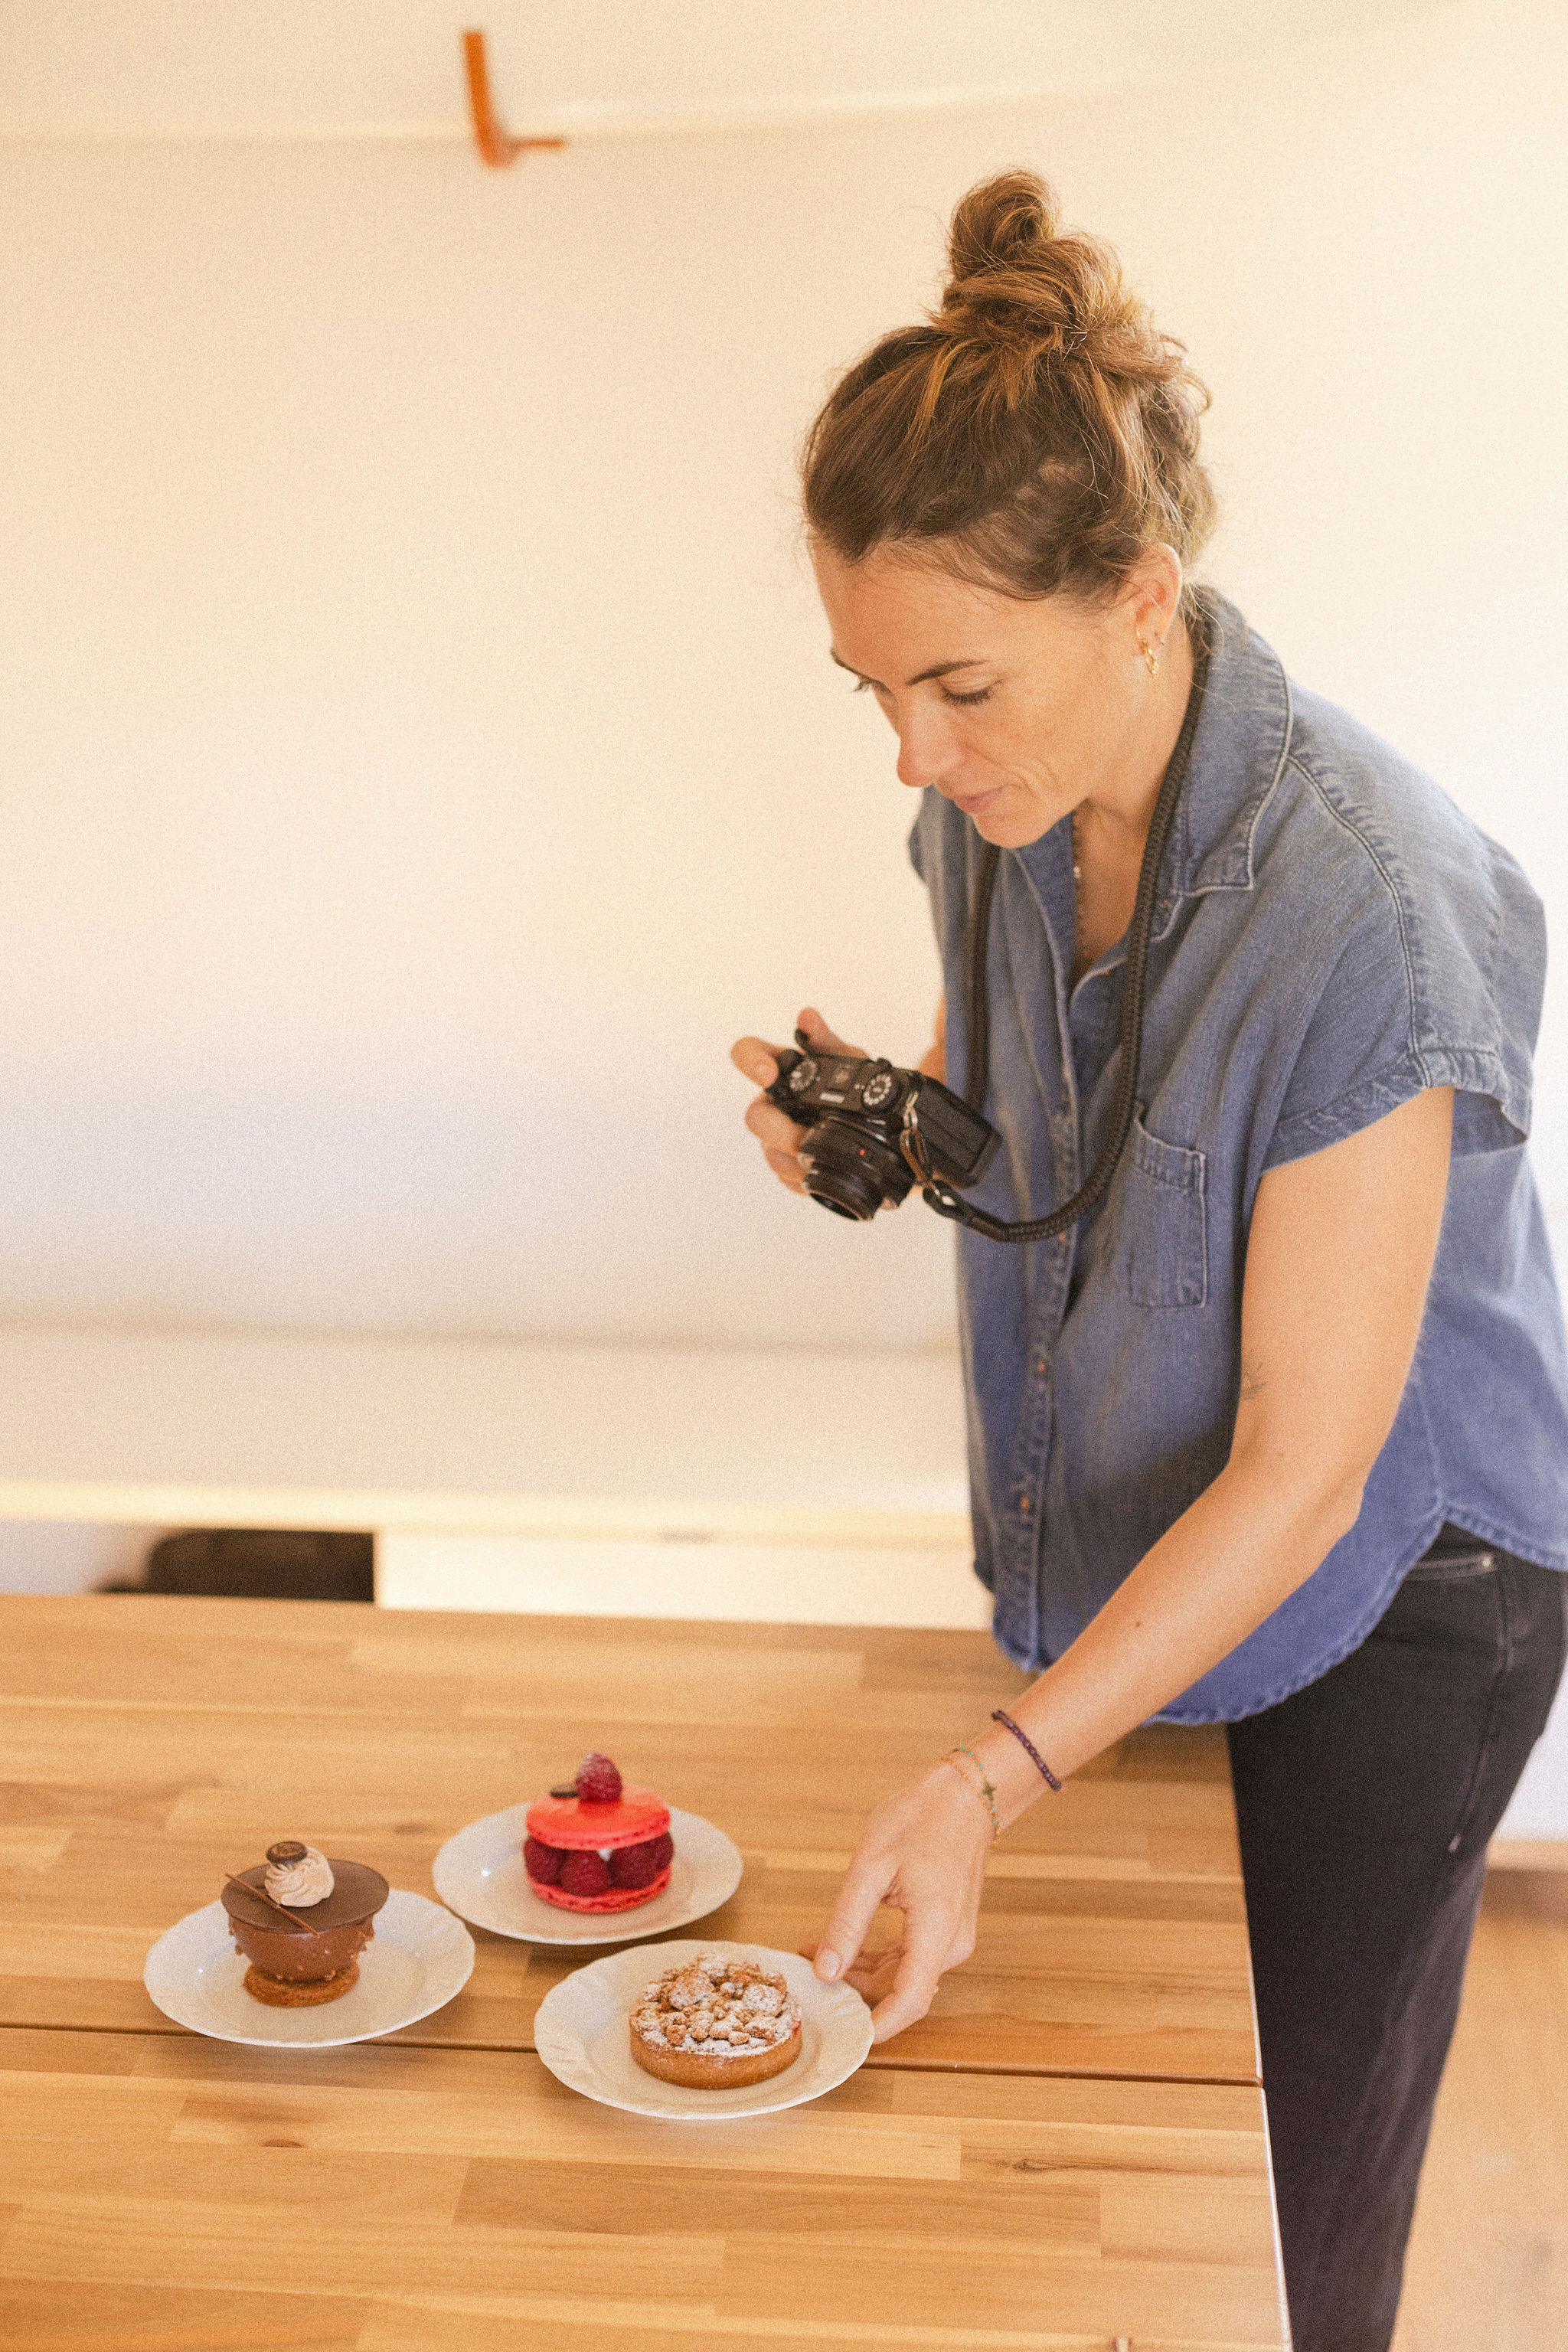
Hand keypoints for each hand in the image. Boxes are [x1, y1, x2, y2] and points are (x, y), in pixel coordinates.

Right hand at [729, 1006, 865, 1197]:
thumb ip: (826, 1041)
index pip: (747, 1053)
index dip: (750, 1061)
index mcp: (781, 1070)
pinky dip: (806, 1176)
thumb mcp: (850, 1061)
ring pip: (770, 1153)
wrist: (886, 1127)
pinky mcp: (788, 1167)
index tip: (769, 1073)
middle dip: (780, 1129)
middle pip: (754, 1117)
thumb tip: (807, 1016)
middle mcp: (772, 1103)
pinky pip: (786, 1176)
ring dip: (797, 1157)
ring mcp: (776, 1137)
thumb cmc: (856, 1087)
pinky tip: (824, 1169)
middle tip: (808, 1134)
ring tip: (826, 1154)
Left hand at [802, 1763, 991, 2041]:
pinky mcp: (946, 1928)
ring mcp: (952, 1938)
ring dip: (860, 1972)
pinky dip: (875, 1956)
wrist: (965, 1795)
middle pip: (899, 1990)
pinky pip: (909, 1957)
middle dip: (853, 1991)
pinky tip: (842, 1943)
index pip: (909, 2003)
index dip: (877, 2028)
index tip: (842, 2037)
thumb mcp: (871, 1867)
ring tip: (816, 1953)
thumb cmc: (920, 1820)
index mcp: (937, 1932)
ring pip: (901, 1975)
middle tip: (807, 1976)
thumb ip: (847, 1923)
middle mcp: (951, 1945)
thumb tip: (826, 1971)